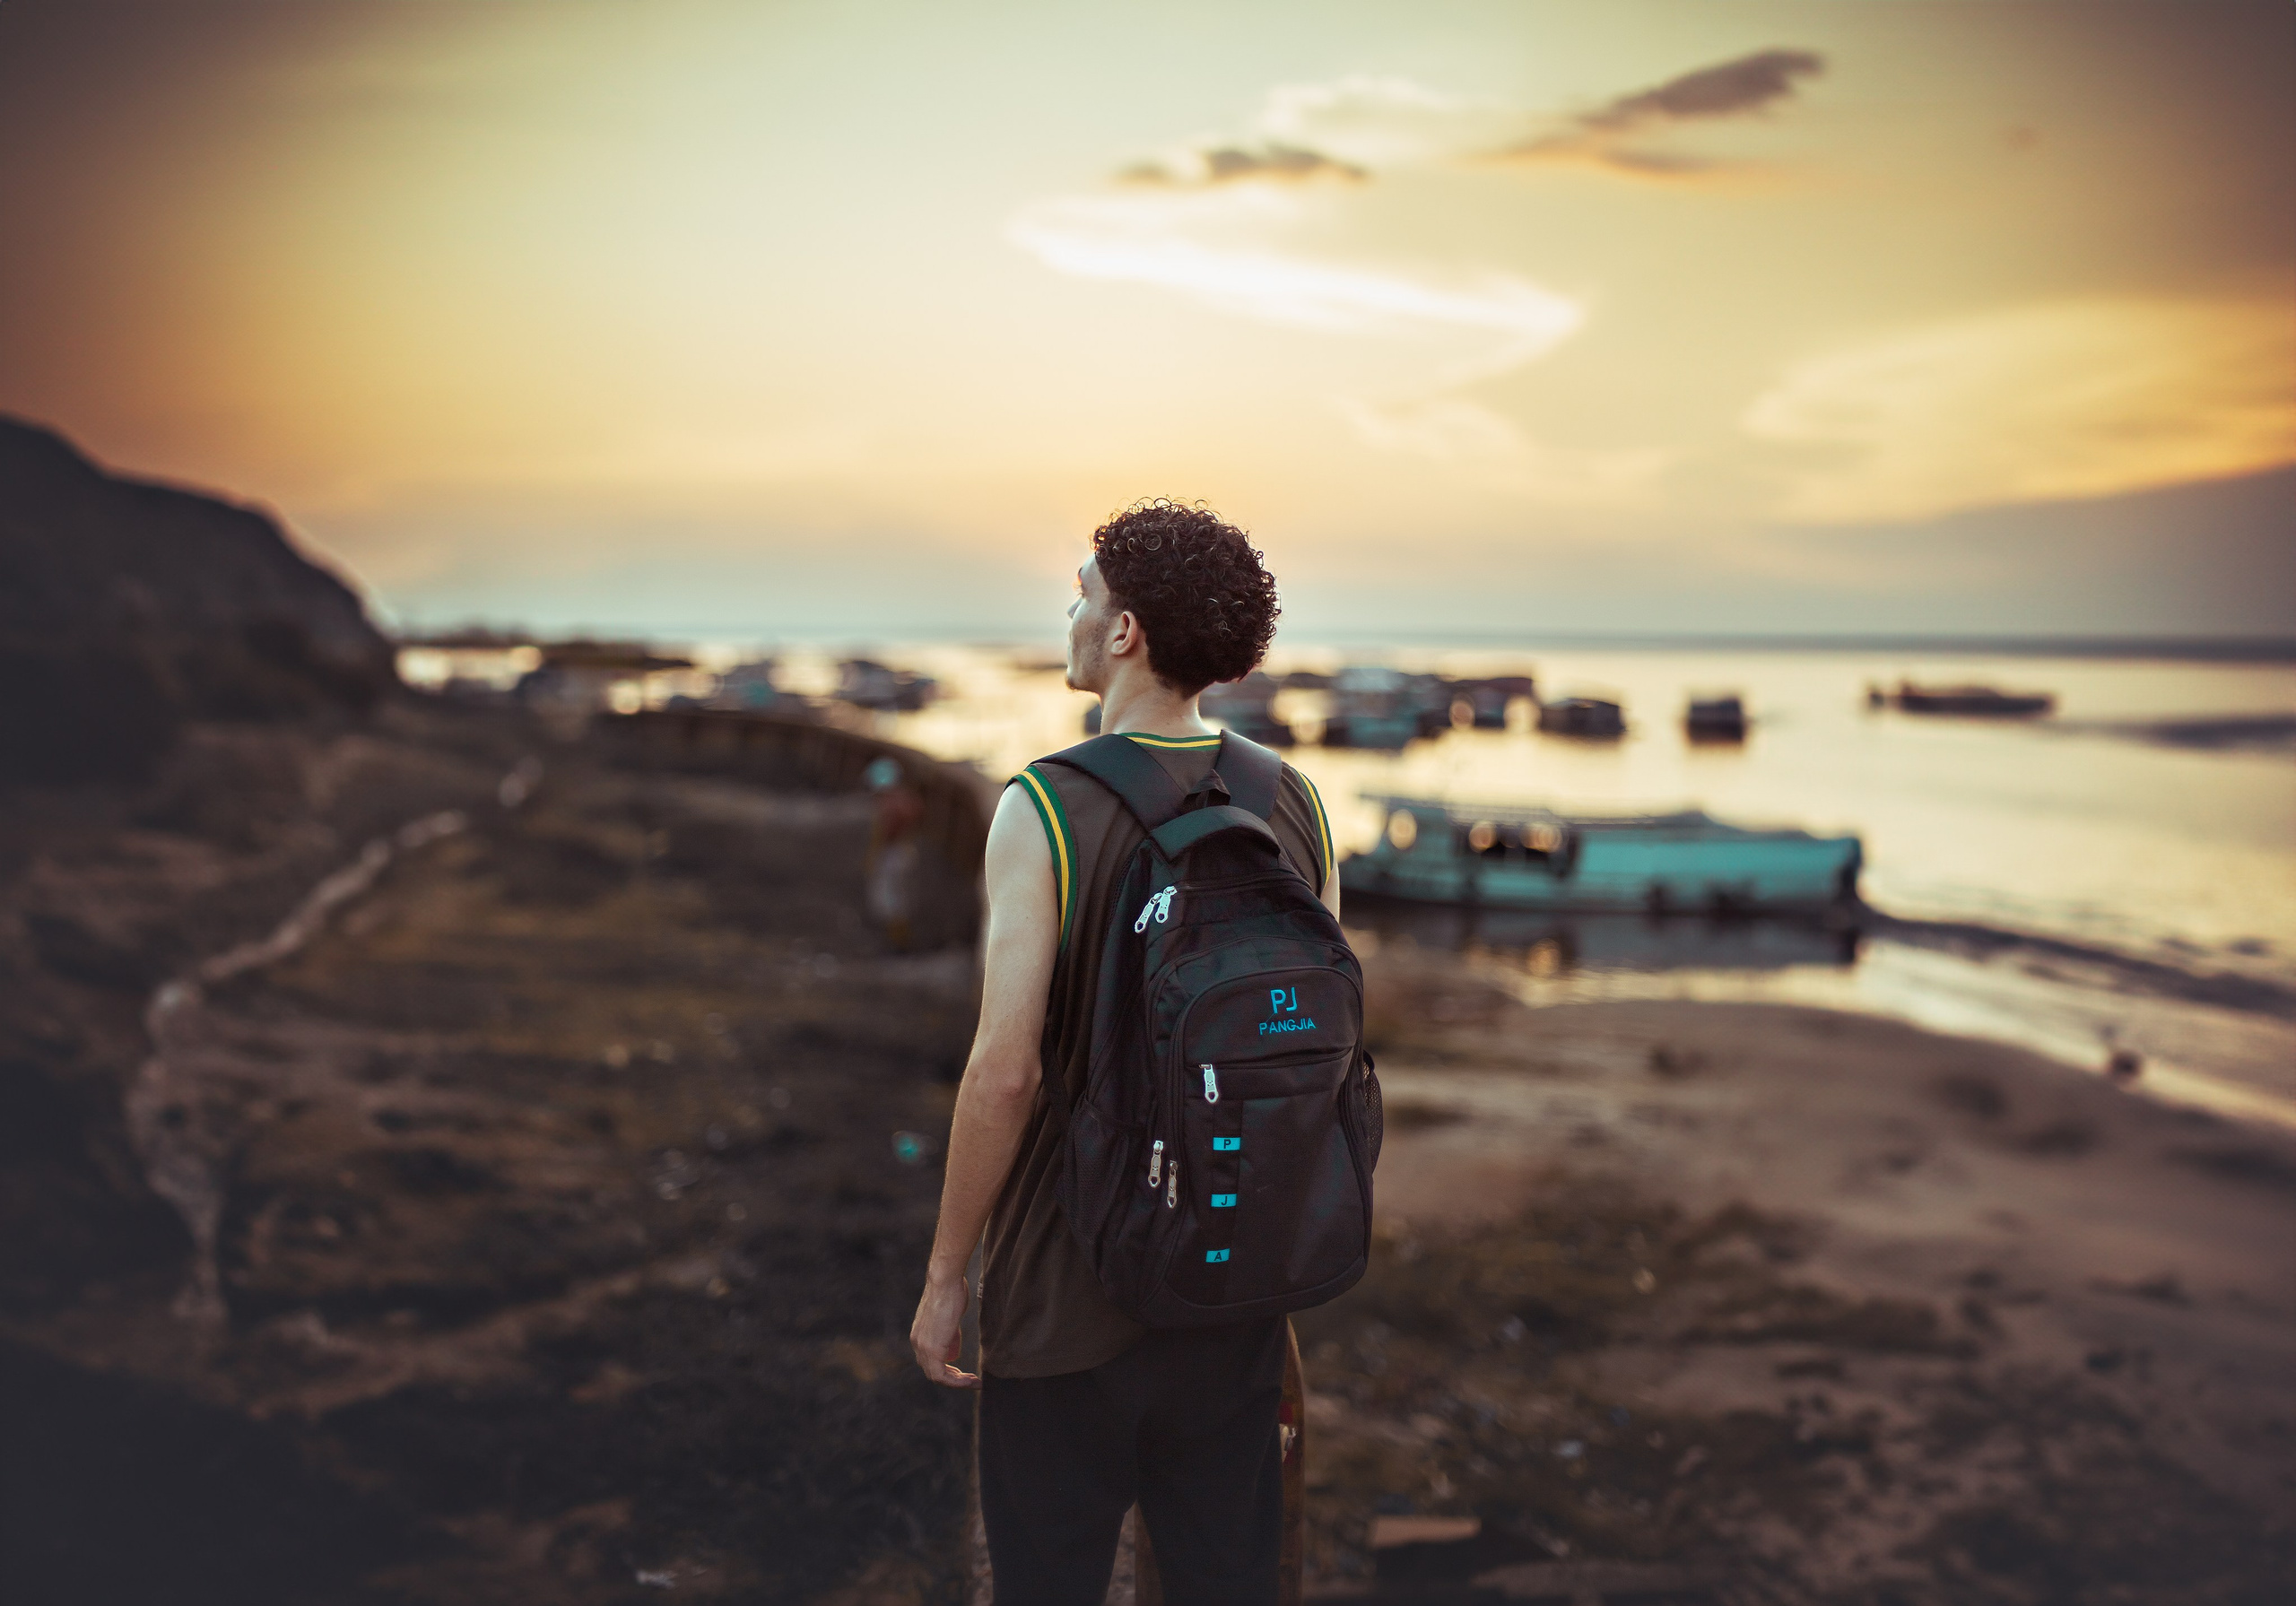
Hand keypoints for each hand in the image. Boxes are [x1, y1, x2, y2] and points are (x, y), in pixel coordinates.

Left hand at [910, 1271, 977, 1387]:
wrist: (945, 1281)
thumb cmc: (951, 1290)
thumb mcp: (949, 1314)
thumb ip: (949, 1327)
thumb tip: (953, 1332)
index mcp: (919, 1335)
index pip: (930, 1360)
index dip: (948, 1369)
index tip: (964, 1372)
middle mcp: (917, 1343)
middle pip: (932, 1371)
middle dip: (953, 1378)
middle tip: (971, 1379)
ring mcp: (922, 1347)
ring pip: (936, 1376)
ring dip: (956, 1382)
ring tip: (974, 1381)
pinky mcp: (931, 1349)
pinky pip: (941, 1376)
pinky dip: (957, 1382)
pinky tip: (971, 1380)